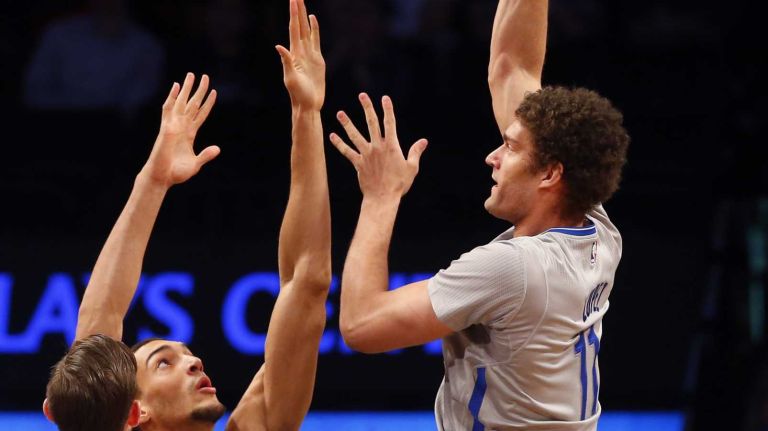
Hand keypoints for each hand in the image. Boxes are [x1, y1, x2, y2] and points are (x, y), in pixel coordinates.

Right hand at [141, 73, 218, 187]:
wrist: (161, 178)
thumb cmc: (176, 173)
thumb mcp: (196, 164)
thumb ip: (206, 155)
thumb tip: (217, 148)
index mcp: (189, 135)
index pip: (200, 115)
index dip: (207, 104)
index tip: (214, 92)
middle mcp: (182, 127)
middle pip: (193, 104)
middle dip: (199, 91)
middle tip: (206, 76)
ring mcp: (173, 126)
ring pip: (182, 103)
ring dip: (187, 89)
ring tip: (192, 75)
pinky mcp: (167, 128)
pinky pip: (169, 110)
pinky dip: (172, 97)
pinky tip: (176, 86)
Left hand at [276, 0, 324, 110]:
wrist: (308, 104)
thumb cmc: (298, 94)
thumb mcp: (291, 79)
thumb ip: (286, 62)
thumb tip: (279, 46)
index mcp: (294, 54)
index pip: (294, 29)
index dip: (293, 15)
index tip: (293, 0)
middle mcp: (300, 51)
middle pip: (299, 26)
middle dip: (298, 11)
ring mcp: (309, 54)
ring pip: (306, 30)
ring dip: (304, 17)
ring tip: (302, 3)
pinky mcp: (317, 60)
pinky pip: (316, 40)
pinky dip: (314, 29)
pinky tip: (313, 20)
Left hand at [330, 93, 427, 199]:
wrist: (383, 198)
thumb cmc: (399, 184)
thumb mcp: (412, 167)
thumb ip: (416, 152)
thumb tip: (424, 141)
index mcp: (392, 146)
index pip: (390, 123)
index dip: (388, 109)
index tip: (384, 98)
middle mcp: (377, 147)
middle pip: (371, 123)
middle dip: (367, 108)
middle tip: (362, 95)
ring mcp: (366, 155)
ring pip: (355, 135)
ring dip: (347, 124)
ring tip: (340, 113)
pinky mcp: (358, 163)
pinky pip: (347, 152)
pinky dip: (339, 144)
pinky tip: (332, 136)